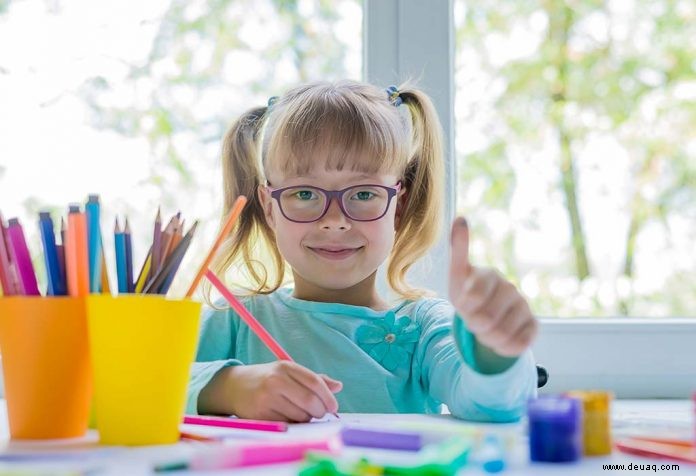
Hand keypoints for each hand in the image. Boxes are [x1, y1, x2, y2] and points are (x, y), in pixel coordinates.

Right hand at [198, 361, 341, 421]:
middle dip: (320, 411)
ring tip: (299, 412)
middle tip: (320, 413)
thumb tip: (338, 386)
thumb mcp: (288, 372)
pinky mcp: (260, 414)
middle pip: (310, 401)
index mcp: (286, 367)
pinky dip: (293, 424)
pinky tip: (287, 417)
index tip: (334, 406)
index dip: (328, 397)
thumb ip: (313, 379)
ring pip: (300, 416)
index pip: (314, 382)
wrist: (234, 387)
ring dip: (306, 418)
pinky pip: (287, 424)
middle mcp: (276, 380)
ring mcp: (267, 398)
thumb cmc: (268, 379)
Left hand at [448, 217, 537, 356]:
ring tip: (486, 328)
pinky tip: (501, 337)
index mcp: (488, 275)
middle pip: (484, 320)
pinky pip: (516, 345)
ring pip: (499, 335)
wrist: (486, 319)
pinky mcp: (533, 325)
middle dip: (473, 326)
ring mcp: (523, 306)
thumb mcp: (456, 280)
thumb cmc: (467, 297)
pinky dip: (503, 348)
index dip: (465, 306)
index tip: (463, 303)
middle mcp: (509, 288)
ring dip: (486, 339)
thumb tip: (461, 218)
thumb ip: (458, 253)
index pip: (474, 294)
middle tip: (473, 320)